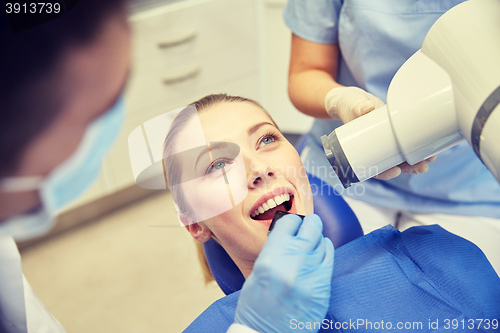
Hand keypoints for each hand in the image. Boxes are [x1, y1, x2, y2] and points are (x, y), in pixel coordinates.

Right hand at [234, 214, 333, 332]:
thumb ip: (273, 251)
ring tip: (310, 243)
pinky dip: (325, 251)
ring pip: (322, 241)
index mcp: (271, 258)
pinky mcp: (323, 287)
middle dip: (308, 224)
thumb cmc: (257, 308)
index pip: (288, 223)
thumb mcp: (257, 273)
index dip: (290, 221)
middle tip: (306, 225)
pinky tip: (319, 252)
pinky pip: (329, 258)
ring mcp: (311, 275)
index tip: (291, 223)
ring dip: (316, 239)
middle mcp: (293, 263)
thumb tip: (288, 234)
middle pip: (311, 227)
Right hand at [325, 86, 435, 179]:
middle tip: (423, 166)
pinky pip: (407, 143)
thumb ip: (357, 107)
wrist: (355, 99)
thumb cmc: (348, 105)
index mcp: (361, 151)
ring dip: (416, 160)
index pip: (373, 168)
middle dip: (408, 168)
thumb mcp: (351, 106)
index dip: (384, 173)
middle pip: (392, 165)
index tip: (395, 171)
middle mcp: (376, 149)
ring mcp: (387, 142)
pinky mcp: (395, 132)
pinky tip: (430, 146)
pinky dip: (417, 145)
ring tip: (431, 158)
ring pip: (402, 157)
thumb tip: (366, 109)